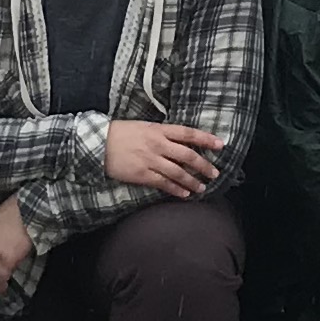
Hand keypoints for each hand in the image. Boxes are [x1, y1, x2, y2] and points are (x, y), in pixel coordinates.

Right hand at [105, 120, 230, 196]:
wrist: (98, 144)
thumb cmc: (120, 133)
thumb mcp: (144, 126)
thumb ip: (162, 133)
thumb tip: (180, 141)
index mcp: (159, 129)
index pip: (188, 133)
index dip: (206, 139)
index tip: (220, 145)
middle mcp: (158, 144)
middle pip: (188, 155)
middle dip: (204, 165)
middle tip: (214, 173)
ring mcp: (150, 160)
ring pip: (178, 172)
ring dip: (193, 181)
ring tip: (202, 188)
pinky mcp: (142, 174)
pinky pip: (164, 183)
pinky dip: (176, 189)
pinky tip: (185, 194)